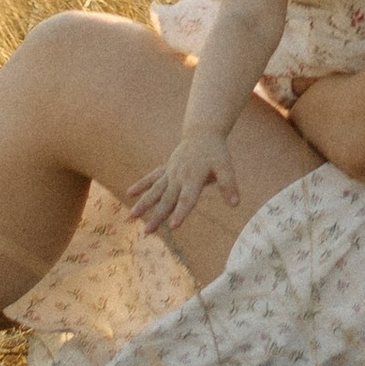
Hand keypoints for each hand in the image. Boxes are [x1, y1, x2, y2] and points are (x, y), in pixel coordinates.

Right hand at [126, 129, 240, 236]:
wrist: (203, 133)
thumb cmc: (216, 152)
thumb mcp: (226, 166)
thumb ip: (229, 184)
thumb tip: (235, 204)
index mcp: (193, 177)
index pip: (187, 198)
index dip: (181, 212)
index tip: (174, 226)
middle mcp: (179, 176)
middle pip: (167, 199)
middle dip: (157, 216)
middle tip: (148, 231)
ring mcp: (170, 172)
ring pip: (155, 190)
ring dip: (143, 203)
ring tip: (131, 217)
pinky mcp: (165, 169)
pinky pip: (151, 177)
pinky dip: (140, 185)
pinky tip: (129, 193)